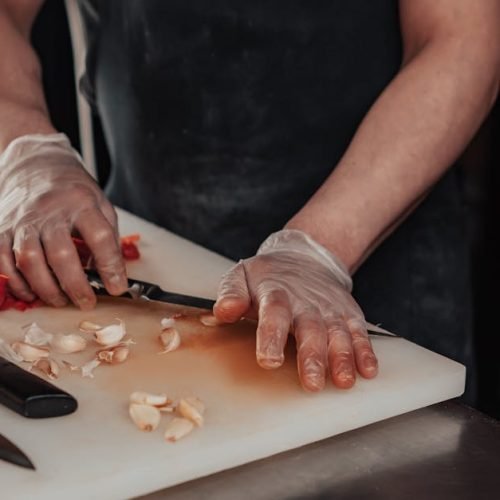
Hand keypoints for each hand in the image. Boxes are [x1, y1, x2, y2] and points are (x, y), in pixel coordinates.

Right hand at [0, 133, 127, 308]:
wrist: (35, 163)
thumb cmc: (73, 190)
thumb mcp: (101, 205)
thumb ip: (108, 237)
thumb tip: (111, 274)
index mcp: (81, 202)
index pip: (99, 237)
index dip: (110, 266)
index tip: (118, 287)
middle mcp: (50, 211)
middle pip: (61, 254)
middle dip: (76, 286)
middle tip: (88, 303)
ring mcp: (22, 220)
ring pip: (29, 261)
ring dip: (46, 288)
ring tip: (62, 300)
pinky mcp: (1, 228)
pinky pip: (3, 261)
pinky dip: (18, 283)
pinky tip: (33, 293)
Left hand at [214, 229, 377, 390]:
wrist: (304, 258)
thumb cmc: (268, 276)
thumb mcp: (241, 276)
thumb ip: (231, 293)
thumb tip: (223, 311)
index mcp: (275, 293)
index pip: (274, 313)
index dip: (272, 336)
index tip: (269, 360)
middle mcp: (305, 301)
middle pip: (310, 328)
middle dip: (312, 356)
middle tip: (312, 383)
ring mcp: (329, 308)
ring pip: (338, 332)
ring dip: (342, 357)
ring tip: (343, 381)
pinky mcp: (347, 313)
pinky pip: (358, 332)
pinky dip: (364, 351)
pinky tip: (367, 370)